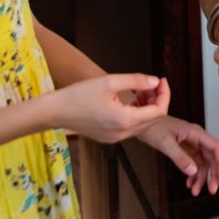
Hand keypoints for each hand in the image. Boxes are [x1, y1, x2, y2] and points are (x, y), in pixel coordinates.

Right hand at [48, 74, 168, 142]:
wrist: (54, 111)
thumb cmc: (78, 95)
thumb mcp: (109, 81)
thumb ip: (136, 81)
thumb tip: (156, 81)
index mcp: (124, 120)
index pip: (159, 111)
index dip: (165, 94)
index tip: (161, 80)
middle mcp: (122, 133)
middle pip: (153, 119)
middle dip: (158, 99)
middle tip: (152, 83)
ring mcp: (116, 138)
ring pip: (144, 124)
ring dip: (148, 107)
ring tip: (141, 89)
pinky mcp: (110, 138)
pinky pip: (132, 128)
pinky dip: (137, 114)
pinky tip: (130, 100)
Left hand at [136, 115, 218, 195]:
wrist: (144, 122)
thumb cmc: (154, 126)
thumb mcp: (166, 143)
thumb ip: (180, 158)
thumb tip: (192, 171)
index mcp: (196, 133)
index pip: (216, 148)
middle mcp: (197, 139)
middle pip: (213, 158)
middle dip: (214, 174)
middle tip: (212, 189)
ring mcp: (193, 144)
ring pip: (204, 163)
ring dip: (202, 178)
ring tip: (195, 191)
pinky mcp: (186, 149)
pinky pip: (195, 164)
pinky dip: (193, 175)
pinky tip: (189, 183)